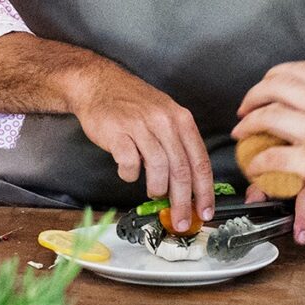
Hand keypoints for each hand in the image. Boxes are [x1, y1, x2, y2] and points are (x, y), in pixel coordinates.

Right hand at [67, 58, 216, 231]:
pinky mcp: (117, 132)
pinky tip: (128, 172)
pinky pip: (129, 163)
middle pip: (181, 169)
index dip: (204, 190)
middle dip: (183, 201)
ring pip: (158, 168)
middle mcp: (164, 121)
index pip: (200, 161)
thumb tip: (190, 184)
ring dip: (157, 188)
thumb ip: (178, 145)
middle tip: (181, 220)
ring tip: (154, 192)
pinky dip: (130, 174)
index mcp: (181, 119)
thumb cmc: (133, 104)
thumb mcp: (165, 115)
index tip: (205, 210)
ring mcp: (140, 126)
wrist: (98, 84)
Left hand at [235, 61, 304, 213]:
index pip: (297, 70)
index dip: (273, 77)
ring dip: (248, 127)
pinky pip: (273, 158)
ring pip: (267, 117)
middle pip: (273, 88)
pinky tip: (256, 168)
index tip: (265, 86)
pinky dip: (257, 162)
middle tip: (245, 110)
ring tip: (242, 136)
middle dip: (252, 97)